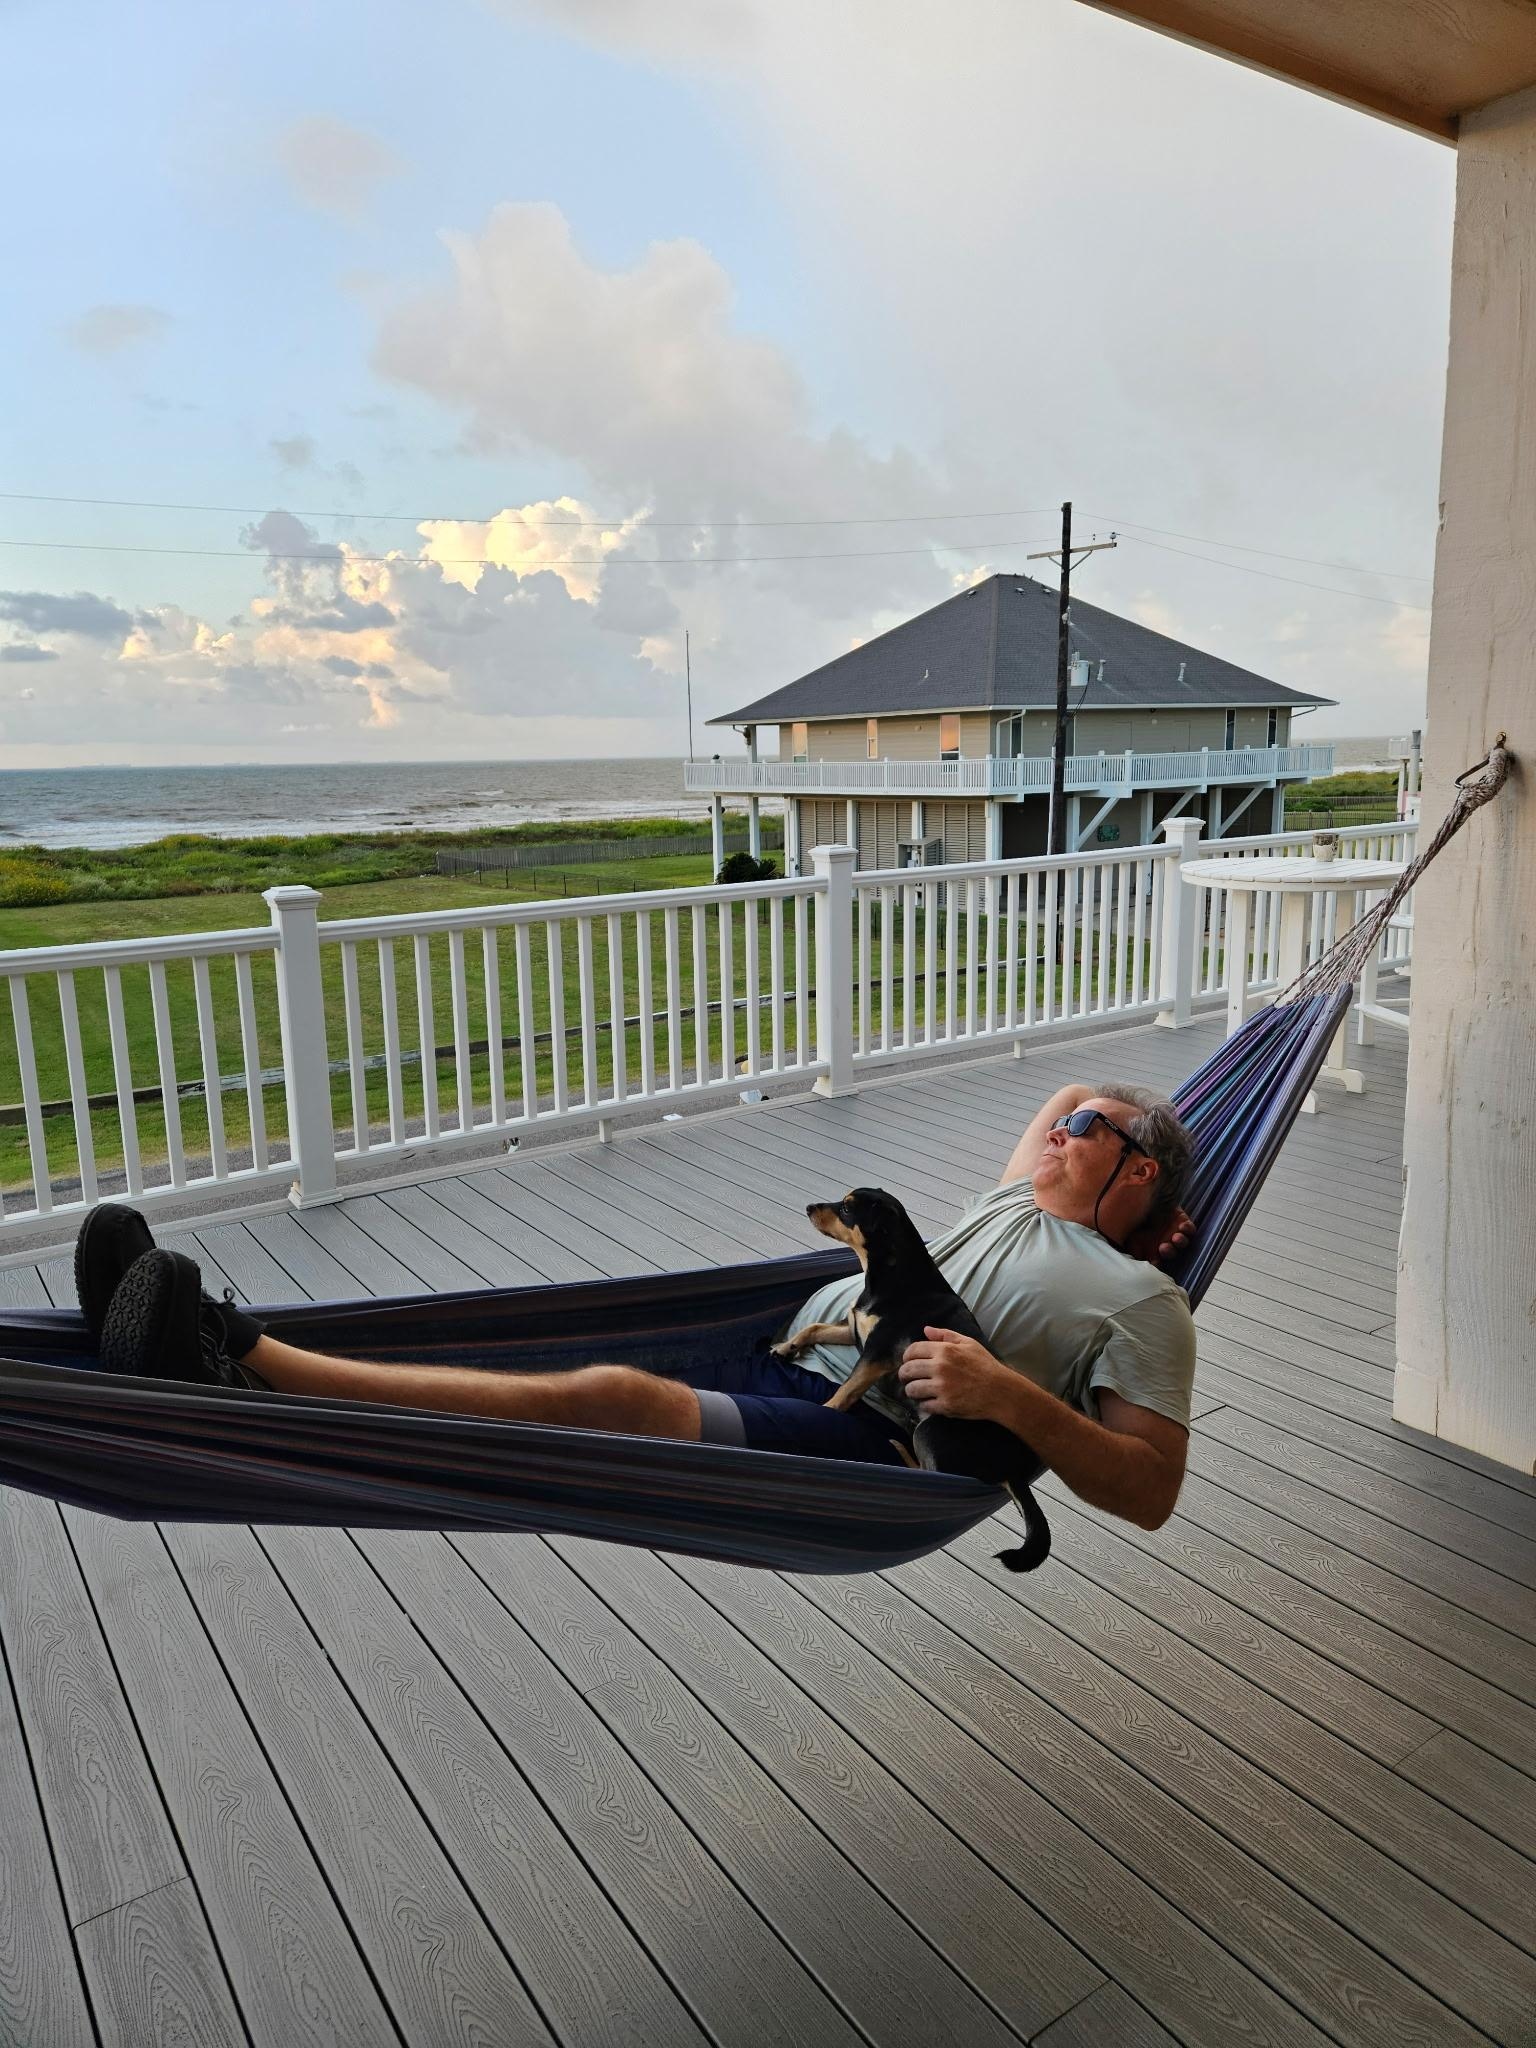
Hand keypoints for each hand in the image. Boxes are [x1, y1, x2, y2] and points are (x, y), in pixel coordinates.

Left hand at [897, 1328, 1012, 1418]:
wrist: (1001, 1391)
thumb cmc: (985, 1366)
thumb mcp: (968, 1344)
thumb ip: (945, 1335)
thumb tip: (925, 1330)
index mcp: (944, 1350)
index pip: (912, 1351)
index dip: (906, 1357)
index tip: (908, 1362)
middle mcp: (940, 1368)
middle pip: (907, 1371)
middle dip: (904, 1375)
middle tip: (907, 1378)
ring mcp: (942, 1388)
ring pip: (912, 1390)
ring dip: (912, 1391)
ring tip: (917, 1391)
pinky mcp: (945, 1405)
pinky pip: (924, 1406)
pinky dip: (925, 1405)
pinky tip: (930, 1402)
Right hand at [1121, 1206, 1194, 1267]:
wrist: (1140, 1197)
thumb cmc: (1131, 1219)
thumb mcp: (1128, 1235)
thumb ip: (1132, 1249)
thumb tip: (1133, 1260)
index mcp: (1150, 1249)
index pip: (1157, 1261)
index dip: (1157, 1264)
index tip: (1154, 1262)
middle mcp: (1164, 1243)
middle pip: (1170, 1253)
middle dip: (1168, 1252)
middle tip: (1163, 1248)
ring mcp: (1174, 1233)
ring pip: (1182, 1243)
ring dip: (1179, 1242)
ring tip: (1175, 1238)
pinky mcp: (1183, 1221)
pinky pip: (1190, 1229)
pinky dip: (1187, 1229)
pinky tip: (1182, 1227)